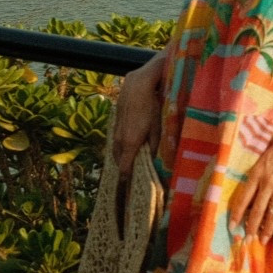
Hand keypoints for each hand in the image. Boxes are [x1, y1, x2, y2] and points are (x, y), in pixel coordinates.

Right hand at [112, 56, 163, 176]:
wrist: (136, 86)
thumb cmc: (150, 106)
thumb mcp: (157, 127)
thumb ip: (154, 145)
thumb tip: (153, 161)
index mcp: (130, 143)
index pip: (124, 167)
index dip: (127, 178)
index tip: (132, 186)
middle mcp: (120, 139)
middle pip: (118, 161)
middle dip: (124, 169)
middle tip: (133, 177)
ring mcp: (115, 131)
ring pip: (115, 151)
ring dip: (121, 158)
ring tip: (130, 164)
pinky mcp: (115, 123)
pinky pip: (115, 141)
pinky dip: (120, 148)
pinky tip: (128, 147)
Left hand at [230, 114, 272, 240]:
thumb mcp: (263, 159)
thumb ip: (257, 175)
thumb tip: (252, 193)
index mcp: (256, 174)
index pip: (243, 199)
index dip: (237, 214)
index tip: (232, 226)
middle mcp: (267, 183)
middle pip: (256, 210)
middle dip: (251, 227)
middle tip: (247, 240)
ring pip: (271, 213)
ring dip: (266, 229)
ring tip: (262, 240)